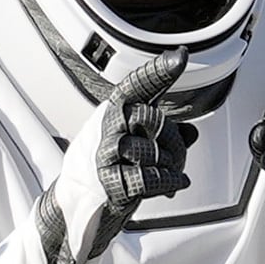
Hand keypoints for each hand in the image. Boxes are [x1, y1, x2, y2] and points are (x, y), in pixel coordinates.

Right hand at [43, 47, 218, 262]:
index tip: (180, 56)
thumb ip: (163, 136)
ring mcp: (106, 156)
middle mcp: (106, 129)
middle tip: (177, 155)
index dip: (158, 71)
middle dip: (173, 139)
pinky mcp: (110, 183)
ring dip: (171, 164)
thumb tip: (192, 132)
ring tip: (171, 174)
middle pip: (151, 118)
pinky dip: (169, 180)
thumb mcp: (133, 146)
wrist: (72, 207)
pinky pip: (150, 177)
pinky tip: (173, 184)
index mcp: (111, 113)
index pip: (136, 86)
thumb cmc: (104, 170)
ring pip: (152, 149)